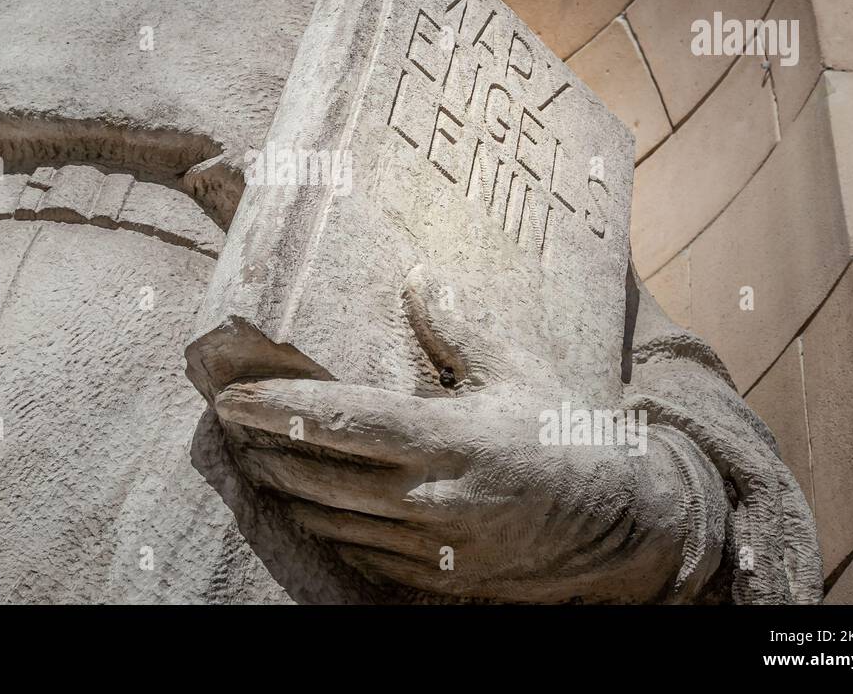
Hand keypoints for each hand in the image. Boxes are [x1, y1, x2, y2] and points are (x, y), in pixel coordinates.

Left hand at [213, 267, 695, 602]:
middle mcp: (430, 498)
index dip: (275, 408)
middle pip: (314, 476)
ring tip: (255, 458)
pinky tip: (306, 503)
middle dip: (261, 449)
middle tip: (229, 422)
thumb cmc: (567, 437)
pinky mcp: (434, 577)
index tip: (231, 395)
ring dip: (281, 490)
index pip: (337, 421)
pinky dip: (321, 526)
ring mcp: (429, 546)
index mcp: (447, 439)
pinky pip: (355, 553)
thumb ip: (460, 327)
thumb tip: (419, 274)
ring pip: (326, 520)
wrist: (622, 526)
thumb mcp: (519, 372)